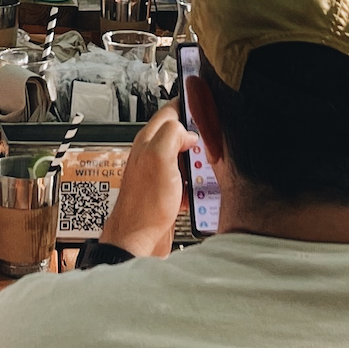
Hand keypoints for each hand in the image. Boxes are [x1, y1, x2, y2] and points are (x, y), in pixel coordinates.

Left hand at [99, 103, 196, 257]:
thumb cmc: (144, 206)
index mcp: (148, 141)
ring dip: (200, 164)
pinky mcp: (167, 193)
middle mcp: (152, 155)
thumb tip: (188, 131)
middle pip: (181, 135)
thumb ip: (172, 135)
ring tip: (206, 171)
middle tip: (209, 147)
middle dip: (199, 139)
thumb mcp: (159, 158)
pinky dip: (196, 185)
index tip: (207, 108)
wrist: (139, 241)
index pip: (170, 111)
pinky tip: (199, 192)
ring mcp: (160, 174)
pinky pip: (187, 182)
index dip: (189, 106)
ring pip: (187, 159)